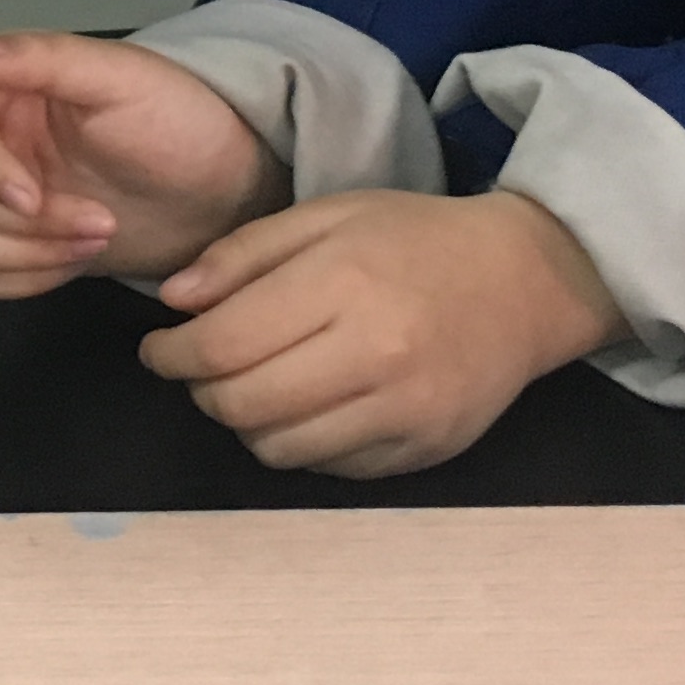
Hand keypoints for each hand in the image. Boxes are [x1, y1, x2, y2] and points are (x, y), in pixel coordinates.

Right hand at [0, 32, 286, 300]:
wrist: (222, 191)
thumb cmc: (180, 123)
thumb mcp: (123, 79)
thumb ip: (45, 57)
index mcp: (7, 85)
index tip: (32, 196)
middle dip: (21, 221)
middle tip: (101, 223)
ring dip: (19, 252)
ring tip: (94, 242)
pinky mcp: (11, 243)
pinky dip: (19, 277)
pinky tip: (73, 261)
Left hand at [143, 190, 626, 476]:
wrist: (524, 283)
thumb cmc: (414, 240)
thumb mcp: (327, 216)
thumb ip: (243, 254)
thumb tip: (173, 302)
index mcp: (343, 284)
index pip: (223, 344)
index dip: (172, 354)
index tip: (160, 348)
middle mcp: (375, 355)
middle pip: (242, 405)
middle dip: (202, 391)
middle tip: (201, 369)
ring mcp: (404, 412)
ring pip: (280, 449)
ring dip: (246, 424)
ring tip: (252, 388)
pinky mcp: (424, 450)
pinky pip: (330, 469)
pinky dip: (301, 444)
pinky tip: (307, 407)